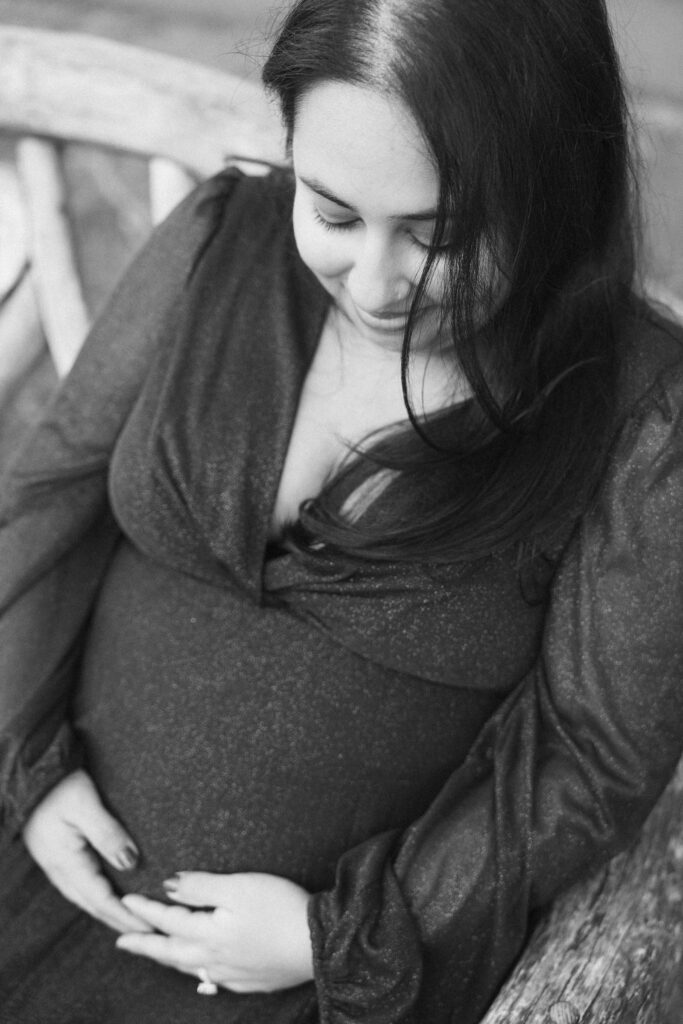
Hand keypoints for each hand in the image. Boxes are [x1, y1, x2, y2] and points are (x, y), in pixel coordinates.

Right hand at [22, 769, 151, 933]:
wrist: (31, 771)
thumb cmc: (59, 785)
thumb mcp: (86, 805)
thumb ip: (108, 835)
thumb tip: (131, 864)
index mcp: (66, 862)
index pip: (101, 899)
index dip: (126, 914)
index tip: (151, 926)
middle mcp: (59, 869)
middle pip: (93, 904)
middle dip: (120, 920)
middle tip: (149, 931)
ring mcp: (56, 862)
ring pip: (85, 896)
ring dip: (109, 910)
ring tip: (132, 919)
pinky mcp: (57, 853)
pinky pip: (81, 883)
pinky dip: (99, 894)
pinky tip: (109, 893)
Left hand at [116, 872, 313, 992]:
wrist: (319, 944)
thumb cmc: (280, 908)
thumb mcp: (239, 886)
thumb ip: (201, 886)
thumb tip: (167, 886)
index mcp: (208, 933)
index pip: (168, 920)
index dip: (145, 910)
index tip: (125, 901)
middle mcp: (214, 958)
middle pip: (170, 951)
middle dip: (144, 944)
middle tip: (122, 941)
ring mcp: (232, 973)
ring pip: (189, 968)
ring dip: (167, 959)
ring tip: (154, 954)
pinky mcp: (251, 980)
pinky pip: (213, 980)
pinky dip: (197, 973)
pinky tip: (200, 975)